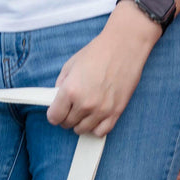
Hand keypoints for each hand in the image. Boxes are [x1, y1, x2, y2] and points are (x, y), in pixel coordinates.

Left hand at [46, 1, 161, 136]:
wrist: (124, 46)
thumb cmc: (98, 52)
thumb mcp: (71, 64)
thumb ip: (61, 85)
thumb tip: (56, 100)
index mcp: (70, 90)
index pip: (54, 117)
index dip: (54, 114)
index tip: (57, 110)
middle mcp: (85, 104)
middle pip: (67, 124)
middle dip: (66, 117)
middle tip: (71, 107)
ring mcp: (101, 110)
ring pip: (82, 130)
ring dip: (80, 123)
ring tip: (83, 111)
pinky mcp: (115, 112)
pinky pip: (101, 132)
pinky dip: (96, 128)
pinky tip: (95, 118)